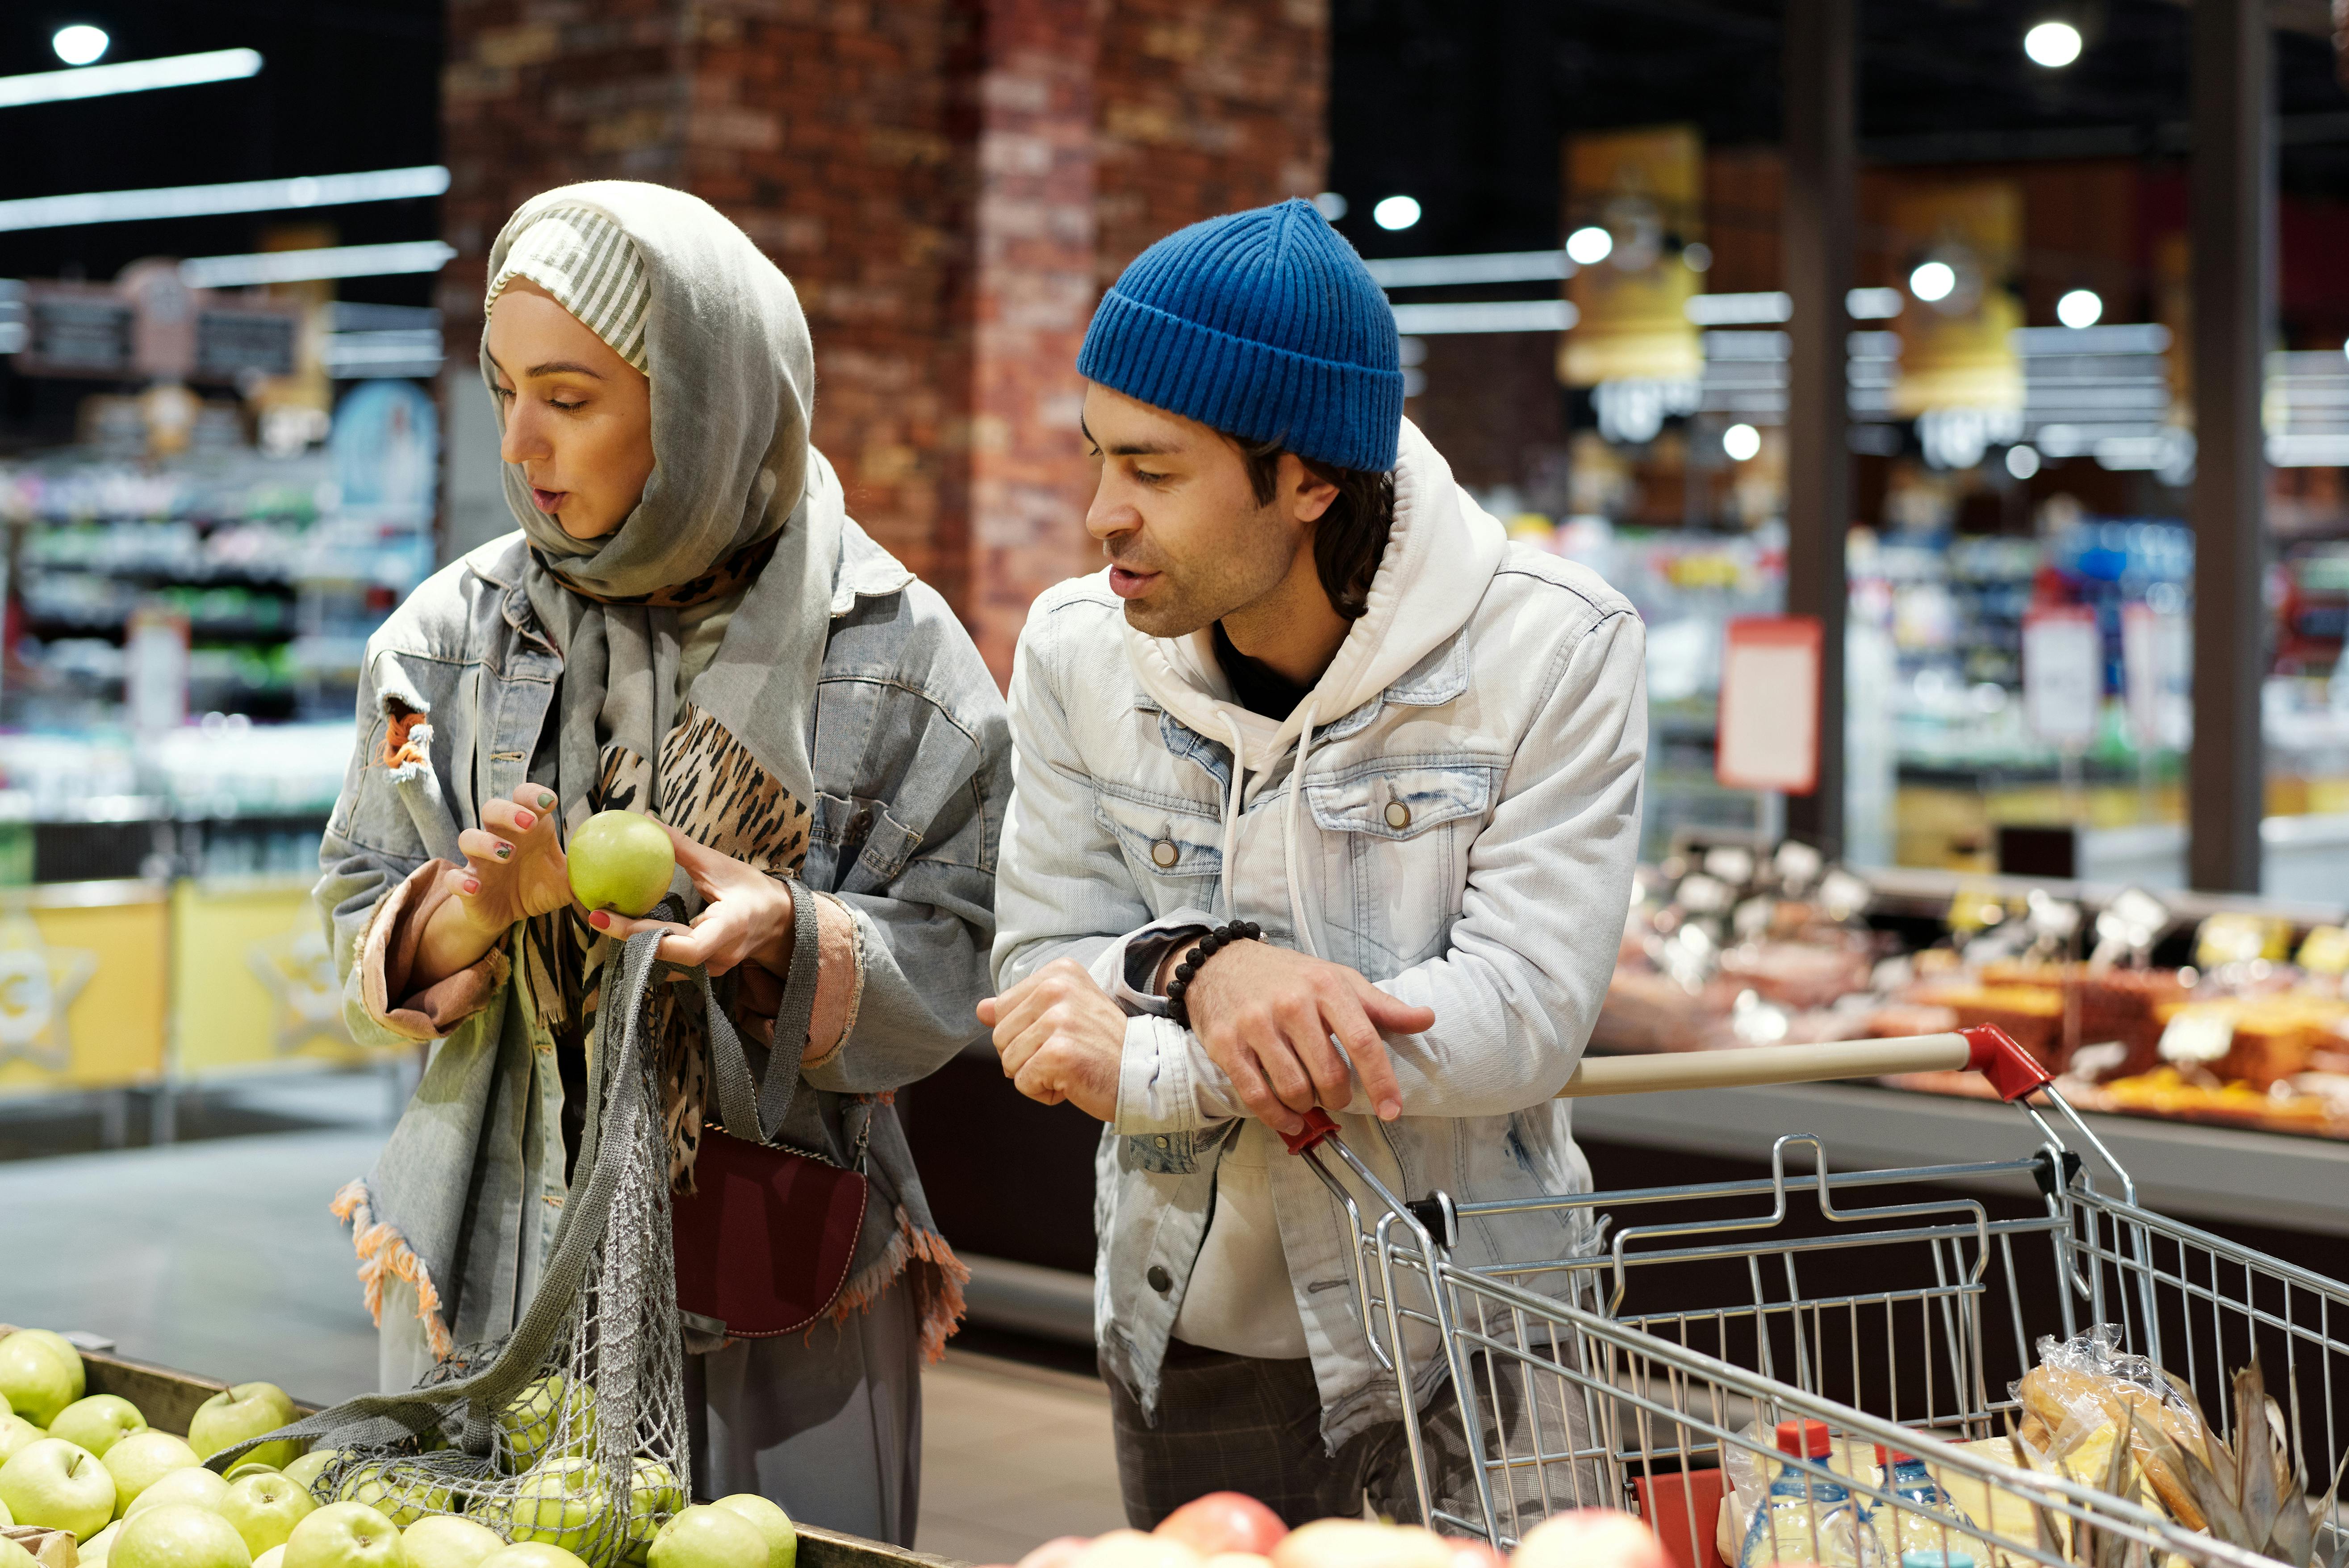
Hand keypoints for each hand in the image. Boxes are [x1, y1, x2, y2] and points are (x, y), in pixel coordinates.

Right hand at [412, 785, 571, 986]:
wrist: (509, 915)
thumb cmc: (539, 887)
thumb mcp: (568, 880)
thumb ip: (590, 870)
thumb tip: (625, 866)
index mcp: (527, 828)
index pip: (525, 797)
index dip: (533, 794)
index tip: (550, 803)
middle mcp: (500, 837)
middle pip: (492, 808)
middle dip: (509, 811)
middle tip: (530, 824)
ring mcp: (480, 860)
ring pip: (468, 836)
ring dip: (486, 842)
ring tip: (506, 853)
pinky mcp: (466, 885)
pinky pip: (455, 879)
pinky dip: (461, 881)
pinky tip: (475, 886)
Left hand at [590, 823, 794, 977]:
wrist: (780, 922)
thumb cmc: (754, 890)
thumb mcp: (721, 865)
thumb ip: (683, 848)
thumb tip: (647, 820)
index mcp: (728, 929)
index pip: (686, 948)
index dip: (644, 936)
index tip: (607, 917)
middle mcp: (718, 956)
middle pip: (665, 956)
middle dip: (628, 936)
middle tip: (595, 914)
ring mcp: (710, 969)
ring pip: (664, 963)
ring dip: (635, 944)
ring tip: (605, 919)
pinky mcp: (703, 971)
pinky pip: (669, 962)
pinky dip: (647, 946)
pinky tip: (628, 929)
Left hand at [976, 959, 1123, 1120]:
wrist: (1148, 1073)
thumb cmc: (1104, 1047)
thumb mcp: (1063, 1015)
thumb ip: (1020, 1009)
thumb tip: (980, 1009)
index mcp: (1057, 973)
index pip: (1002, 1009)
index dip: (1025, 1035)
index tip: (1063, 1036)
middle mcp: (1056, 988)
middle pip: (999, 1037)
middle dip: (1026, 1058)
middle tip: (1068, 1056)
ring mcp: (1058, 1020)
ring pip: (1008, 1062)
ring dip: (1036, 1076)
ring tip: (1071, 1068)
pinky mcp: (1059, 1053)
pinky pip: (1022, 1083)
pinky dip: (1044, 1093)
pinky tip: (1073, 1083)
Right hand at [1178, 940, 1431, 1133]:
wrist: (1221, 965)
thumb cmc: (1289, 977)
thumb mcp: (1338, 980)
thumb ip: (1382, 1006)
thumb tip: (1427, 1018)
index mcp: (1326, 986)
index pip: (1363, 1041)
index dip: (1381, 1082)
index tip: (1391, 1110)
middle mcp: (1291, 1004)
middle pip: (1329, 1074)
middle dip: (1338, 1097)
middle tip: (1334, 1095)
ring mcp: (1256, 1025)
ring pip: (1294, 1089)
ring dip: (1308, 1107)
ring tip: (1309, 1099)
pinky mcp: (1227, 1045)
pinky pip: (1257, 1096)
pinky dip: (1277, 1117)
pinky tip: (1289, 1119)